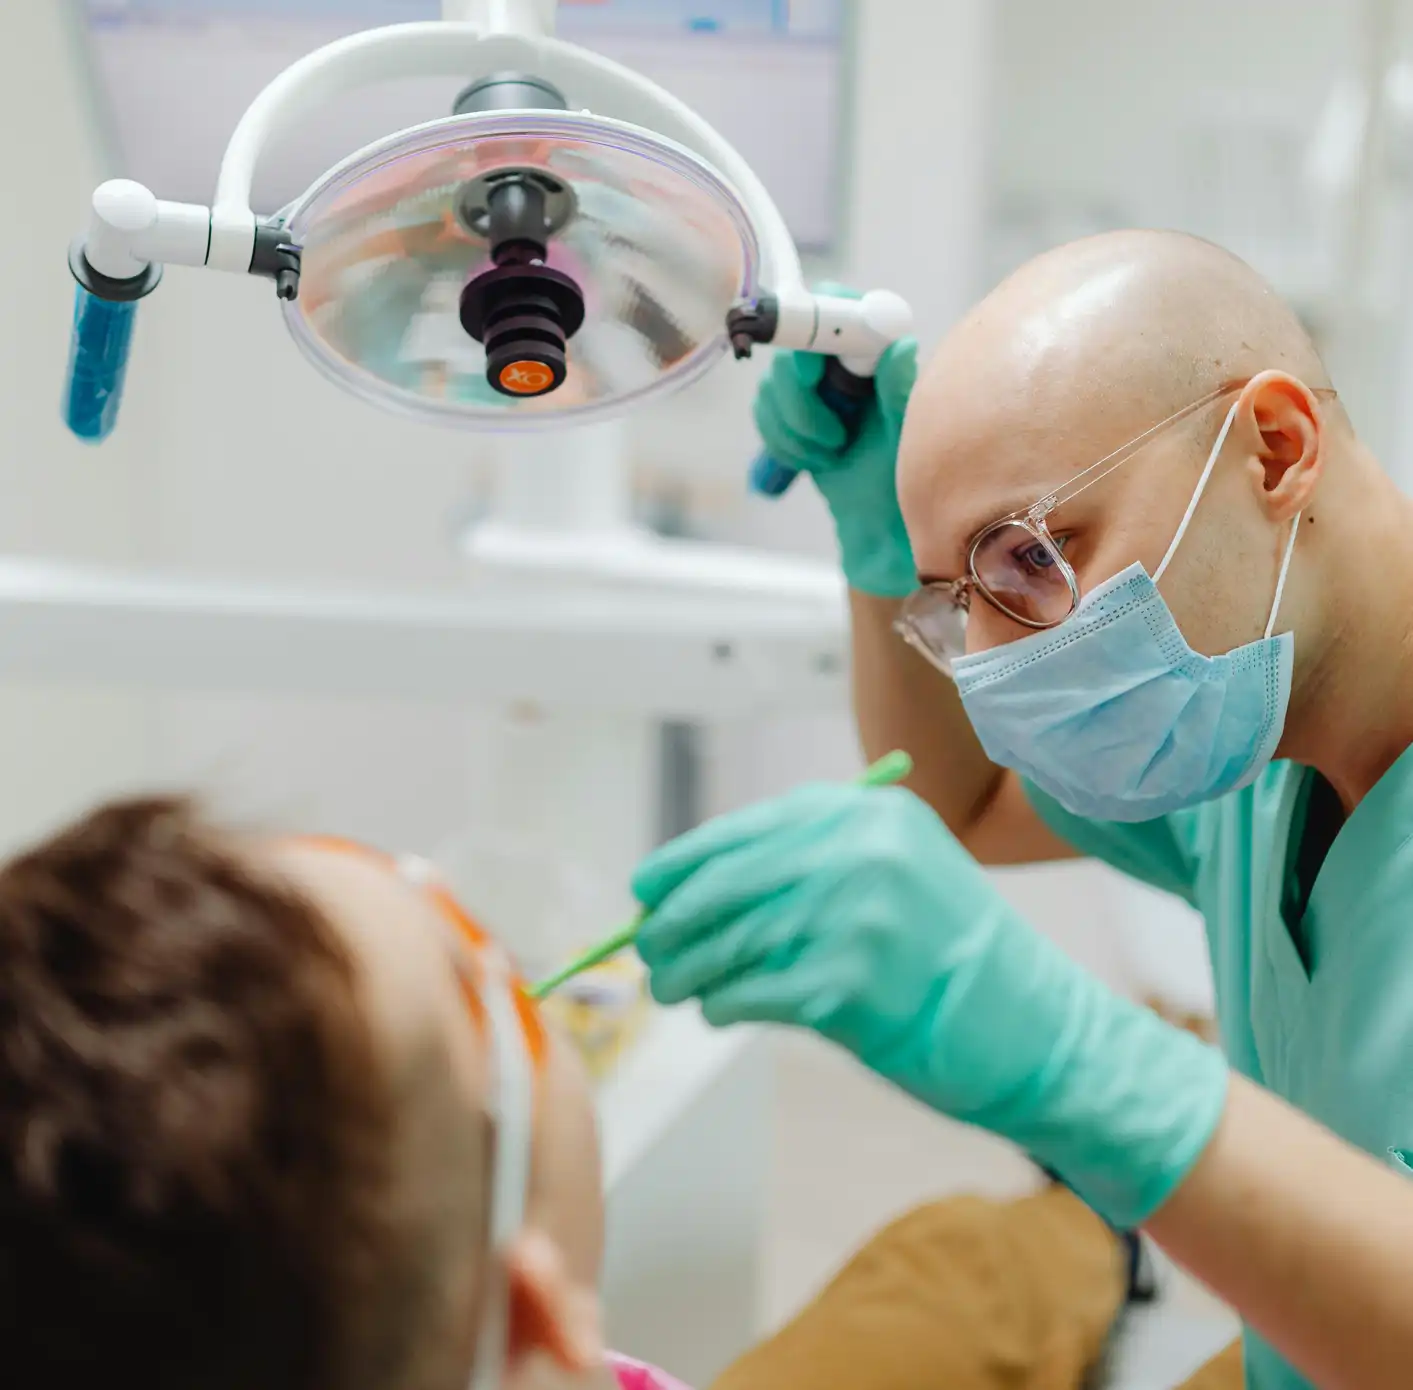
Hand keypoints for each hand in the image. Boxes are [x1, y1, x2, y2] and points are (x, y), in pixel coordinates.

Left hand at [633, 782, 1228, 1228]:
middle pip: (726, 884)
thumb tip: (692, 887)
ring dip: (688, 969)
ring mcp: (853, 918)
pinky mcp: (847, 987)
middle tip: (649, 951)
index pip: (747, 830)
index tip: (645, 888)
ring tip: (675, 985)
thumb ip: (808, 866)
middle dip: (671, 922)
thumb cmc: (952, 953)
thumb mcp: (894, 872)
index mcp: (866, 814)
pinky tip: (720, 1011)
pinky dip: (723, 1005)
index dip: (684, 862)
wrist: (1037, 1028)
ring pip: (728, 941)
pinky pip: (750, 994)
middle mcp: (858, 853)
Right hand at [753, 285, 917, 597]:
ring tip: (829, 455)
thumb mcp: (910, 438)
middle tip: (834, 435)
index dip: (813, 326)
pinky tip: (810, 462)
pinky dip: (781, 443)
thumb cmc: (908, 482)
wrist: (882, 530)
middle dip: (801, 400)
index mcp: (875, 354)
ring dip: (792, 429)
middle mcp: (842, 363)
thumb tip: (900, 346)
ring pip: (771, 386)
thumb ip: (901, 392)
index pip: (834, 306)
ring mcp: (815, 391)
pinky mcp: (793, 419)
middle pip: (791, 349)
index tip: (815, 372)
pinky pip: (764, 415)